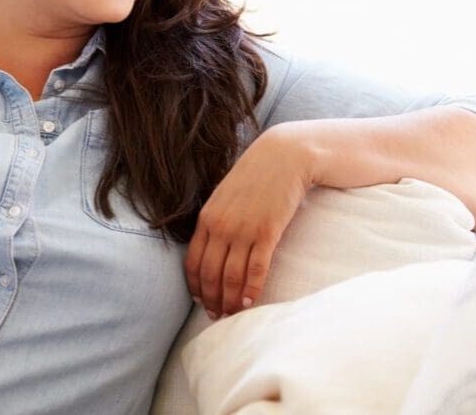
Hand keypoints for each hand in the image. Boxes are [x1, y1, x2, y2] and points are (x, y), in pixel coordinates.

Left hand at [185, 122, 314, 317]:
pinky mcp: (267, 232)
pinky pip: (255, 269)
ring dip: (229, 301)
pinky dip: (251, 291)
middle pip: (210, 273)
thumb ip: (216, 220)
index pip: (193, 261)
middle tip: (216, 317)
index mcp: (206, 217)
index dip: (195, 286)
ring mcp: (243, 230)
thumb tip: (211, 248)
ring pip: (231, 276)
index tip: (200, 301)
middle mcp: (220, 226)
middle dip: (211, 299)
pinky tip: (249, 304)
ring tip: (231, 316)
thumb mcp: (224, 196)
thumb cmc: (254, 177)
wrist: (282, 157)